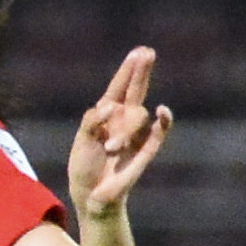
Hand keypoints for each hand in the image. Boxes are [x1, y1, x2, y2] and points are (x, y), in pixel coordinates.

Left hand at [67, 47, 172, 218]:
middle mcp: (124, 120)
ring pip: (138, 116)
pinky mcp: (147, 149)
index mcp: (107, 114)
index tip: (138, 51)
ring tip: (109, 149)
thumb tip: (112, 106)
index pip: (119, 88)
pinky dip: (163, 122)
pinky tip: (163, 110)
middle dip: (141, 72)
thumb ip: (92, 120)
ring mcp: (137, 133)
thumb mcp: (82, 139)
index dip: (128, 71)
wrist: (91, 194)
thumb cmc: (84, 165)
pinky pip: (159, 132)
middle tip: (147, 52)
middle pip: (137, 90)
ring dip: (124, 131)